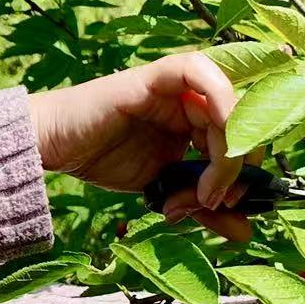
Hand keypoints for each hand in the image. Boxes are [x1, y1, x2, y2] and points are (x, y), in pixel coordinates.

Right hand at [27, 53, 250, 237]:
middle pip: (243, 121)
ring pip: (228, 105)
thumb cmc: (103, 160)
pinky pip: (198, 71)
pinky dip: (221, 97)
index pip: (245, 135)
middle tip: (218, 201)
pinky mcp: (155, 77)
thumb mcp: (164, 192)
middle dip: (240, 167)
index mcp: (196, 119)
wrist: (56, 147)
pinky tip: (220, 134)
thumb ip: (201, 206)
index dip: (249, 169)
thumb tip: (245, 232)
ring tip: (204, 193)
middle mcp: (191, 99)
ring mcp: (175, 86)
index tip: (234, 204)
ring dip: (227, 154)